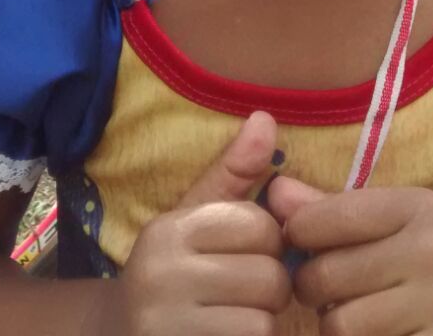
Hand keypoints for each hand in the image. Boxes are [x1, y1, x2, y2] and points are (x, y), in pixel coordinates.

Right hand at [105, 112, 291, 335]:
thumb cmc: (170, 273)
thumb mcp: (194, 220)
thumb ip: (234, 174)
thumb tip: (266, 117)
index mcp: (170, 230)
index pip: (260, 226)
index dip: (270, 242)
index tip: (251, 253)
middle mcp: (162, 275)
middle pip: (268, 277)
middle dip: (270, 289)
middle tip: (249, 295)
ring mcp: (165, 325)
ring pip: (262, 322)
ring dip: (262, 325)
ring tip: (237, 320)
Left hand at [267, 177, 432, 335]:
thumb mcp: (399, 219)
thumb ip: (333, 208)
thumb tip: (273, 193)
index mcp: (416, 208)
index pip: (323, 218)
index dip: (298, 235)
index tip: (306, 245)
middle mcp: (431, 254)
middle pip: (325, 278)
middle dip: (314, 289)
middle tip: (328, 291)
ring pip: (341, 327)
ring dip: (336, 328)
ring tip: (354, 317)